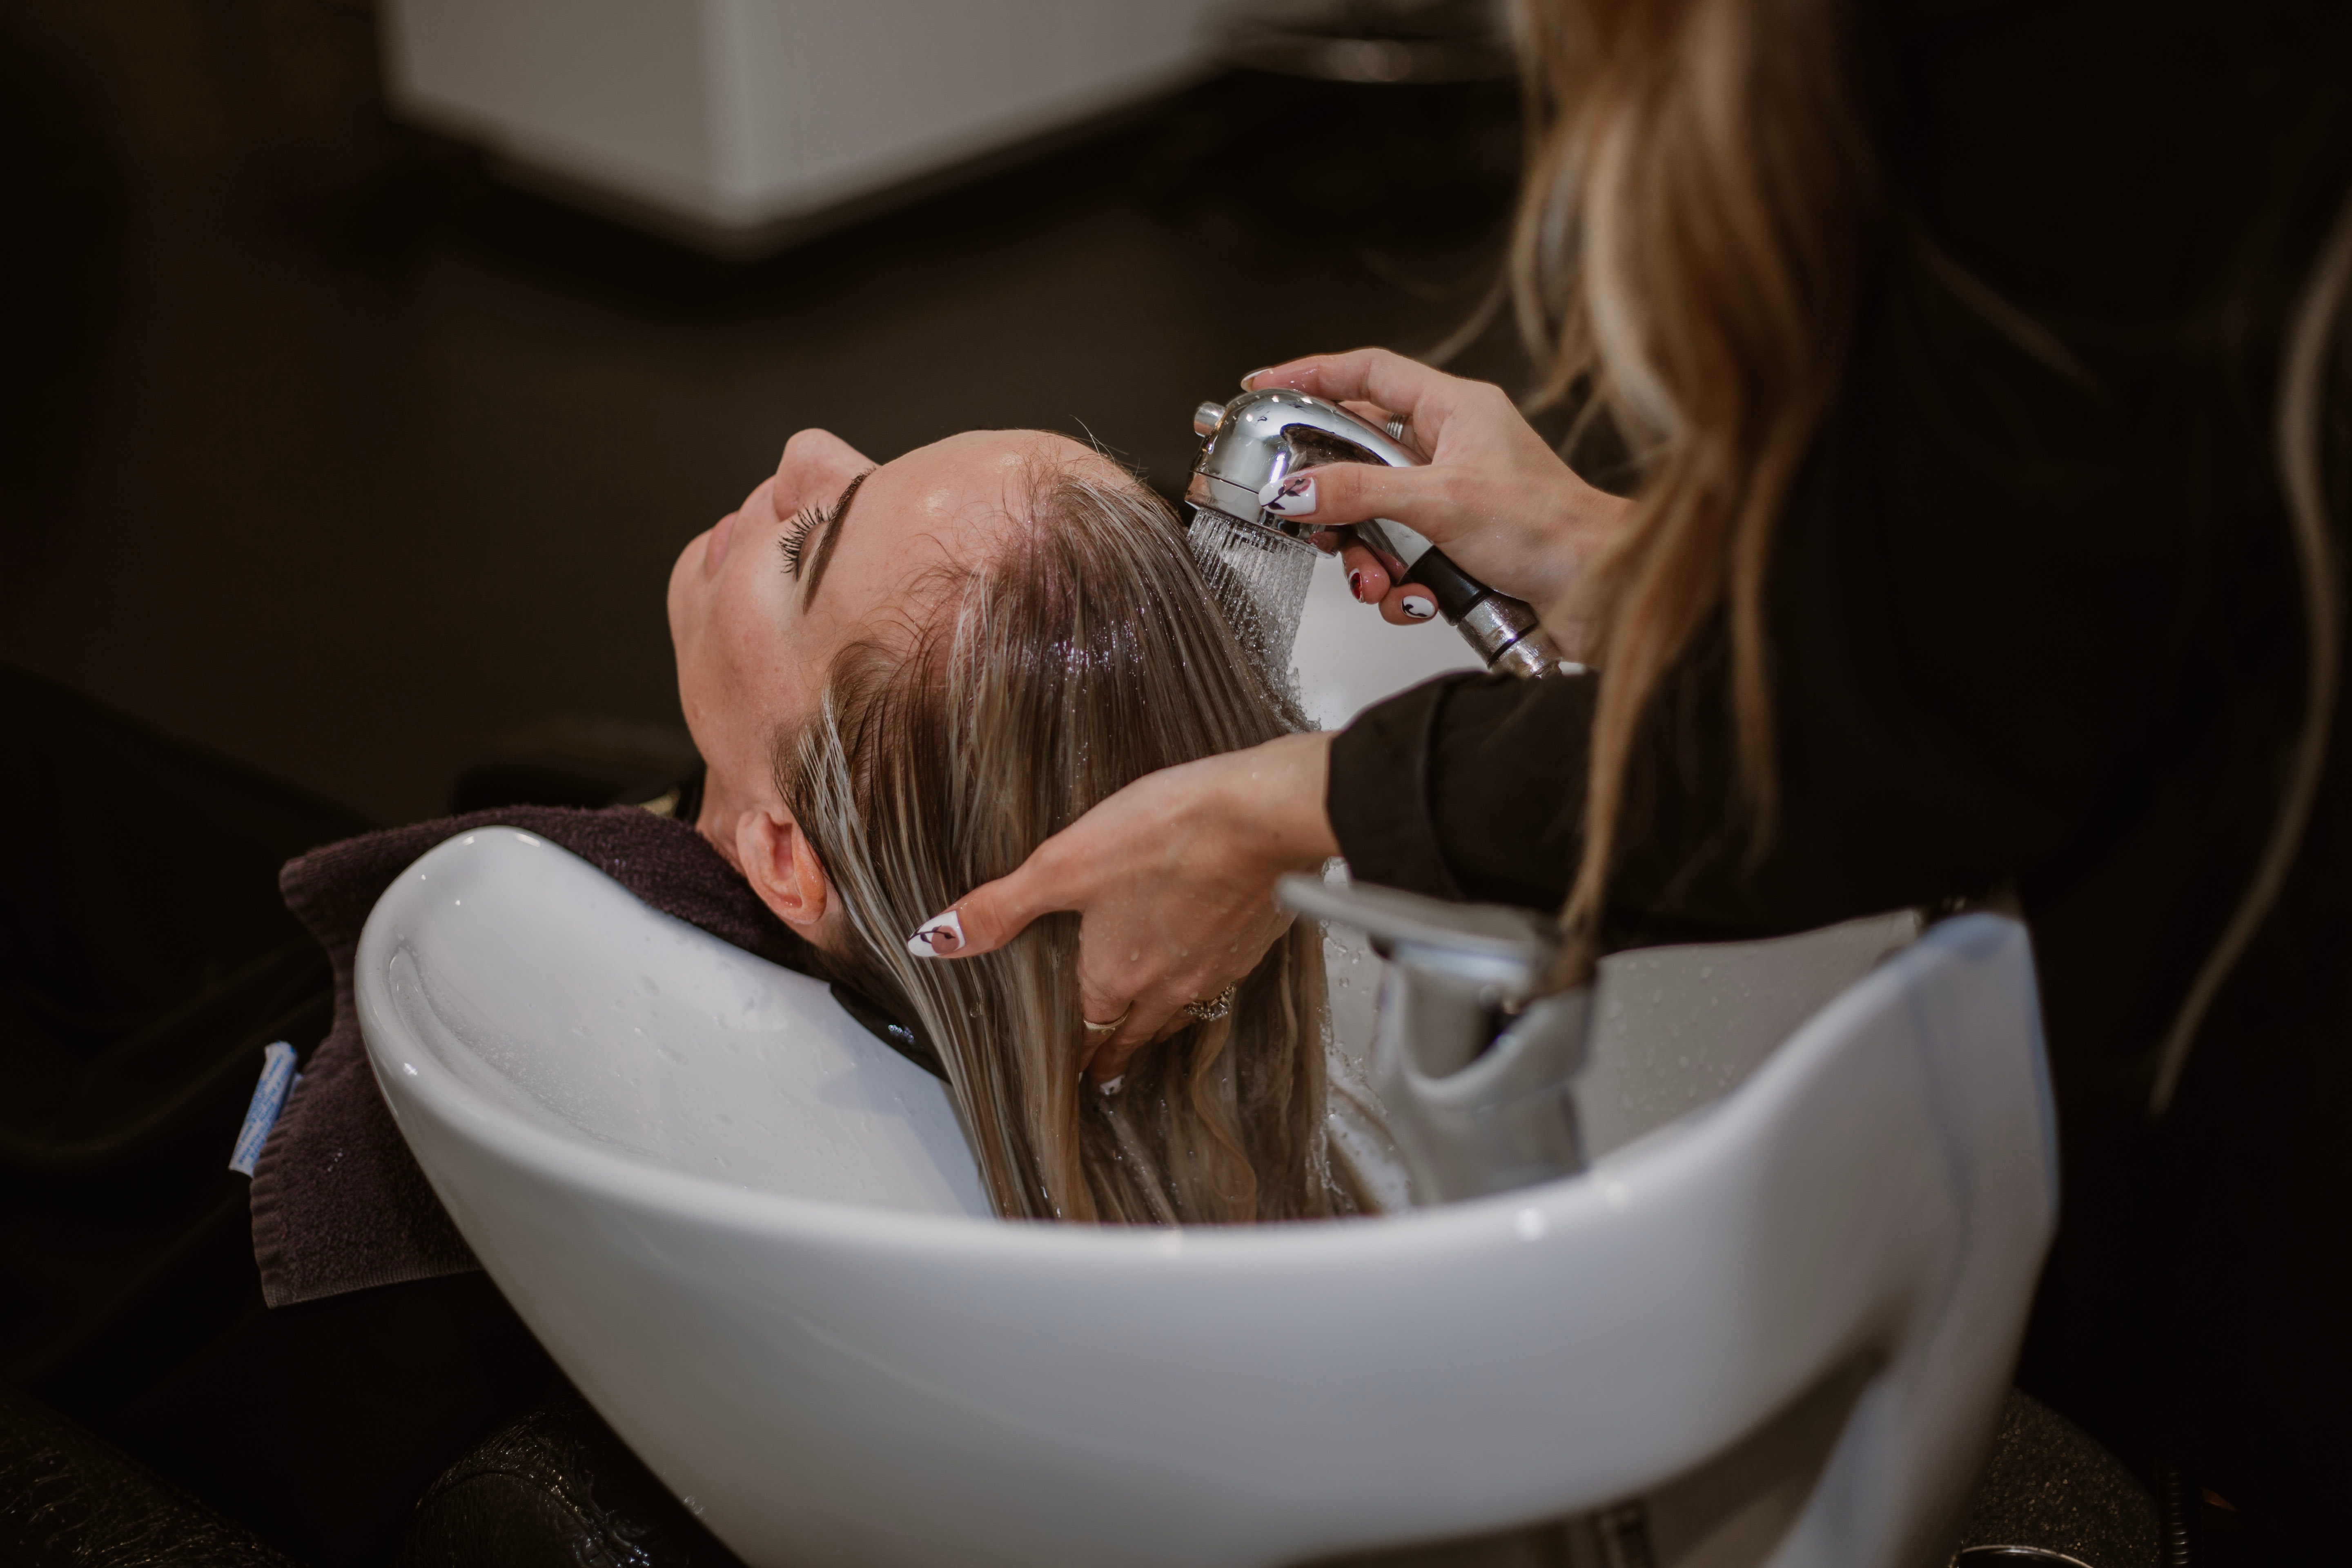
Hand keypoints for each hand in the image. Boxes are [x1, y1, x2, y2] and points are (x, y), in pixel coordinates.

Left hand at [903, 733, 1339, 1081]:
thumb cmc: (1166, 834)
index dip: (1079, 1055)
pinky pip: (1222, 978)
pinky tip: (1207, 962)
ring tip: (1151, 1030)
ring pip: (1182, 1012)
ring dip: (1161, 1025)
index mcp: (1115, 975)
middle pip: (1136, 1032)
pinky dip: (1206, 982)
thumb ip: (999, 907)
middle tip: (1107, 1071)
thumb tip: (935, 940)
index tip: (1077, 1075)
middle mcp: (1167, 985)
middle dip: (1117, 1053)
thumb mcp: (1063, 865)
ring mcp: (1216, 968)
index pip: (1090, 1031)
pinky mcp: (1252, 942)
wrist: (1261, 817)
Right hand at [1247, 348, 1628, 653]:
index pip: (1367, 373)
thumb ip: (1359, 494)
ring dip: (1367, 558)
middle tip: (1310, 522)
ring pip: (1374, 519)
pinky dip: (1398, 587)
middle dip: (1334, 503)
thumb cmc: (1552, 529)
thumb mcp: (1440, 502)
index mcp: (1455, 409)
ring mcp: (1452, 499)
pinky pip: (1399, 560)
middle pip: (1358, 457)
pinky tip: (1417, 600)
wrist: (1601, 592)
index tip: (1263, 387)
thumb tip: (1295, 490)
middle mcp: (1452, 448)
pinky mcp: (1456, 546)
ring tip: (1378, 581)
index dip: (1312, 375)